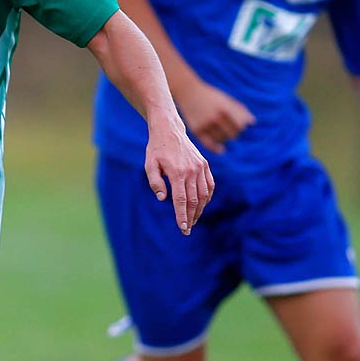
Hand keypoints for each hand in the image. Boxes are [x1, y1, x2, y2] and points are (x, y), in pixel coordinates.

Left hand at [144, 118, 214, 234]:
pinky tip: (201, 206)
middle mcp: (191, 171)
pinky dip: (207, 198)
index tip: (183, 228)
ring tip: (193, 220)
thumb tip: (163, 199)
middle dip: (190, 218)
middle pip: (193, 200)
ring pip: (203, 195)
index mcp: (177, 172)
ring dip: (199, 210)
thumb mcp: (150, 165)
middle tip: (187, 230)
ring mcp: (200, 167)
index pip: (181, 200)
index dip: (181, 216)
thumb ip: (155, 183)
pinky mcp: (204, 165)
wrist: (169, 130)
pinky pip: (210, 185)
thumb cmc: (156, 149)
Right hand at [177, 79, 253, 153]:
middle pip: (232, 134)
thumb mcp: (225, 99)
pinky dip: (216, 149)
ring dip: (225, 138)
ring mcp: (205, 124)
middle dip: (234, 134)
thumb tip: (253, 123)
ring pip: (221, 139)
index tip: (239, 125)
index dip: (241, 127)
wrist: (188, 91)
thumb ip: (240, 110)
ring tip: (222, 132)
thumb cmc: (210, 96)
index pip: (240, 125)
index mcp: (224, 108)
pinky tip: (221, 150)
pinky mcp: (196, 130)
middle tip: (231, 130)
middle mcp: (215, 117)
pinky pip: (209, 145)